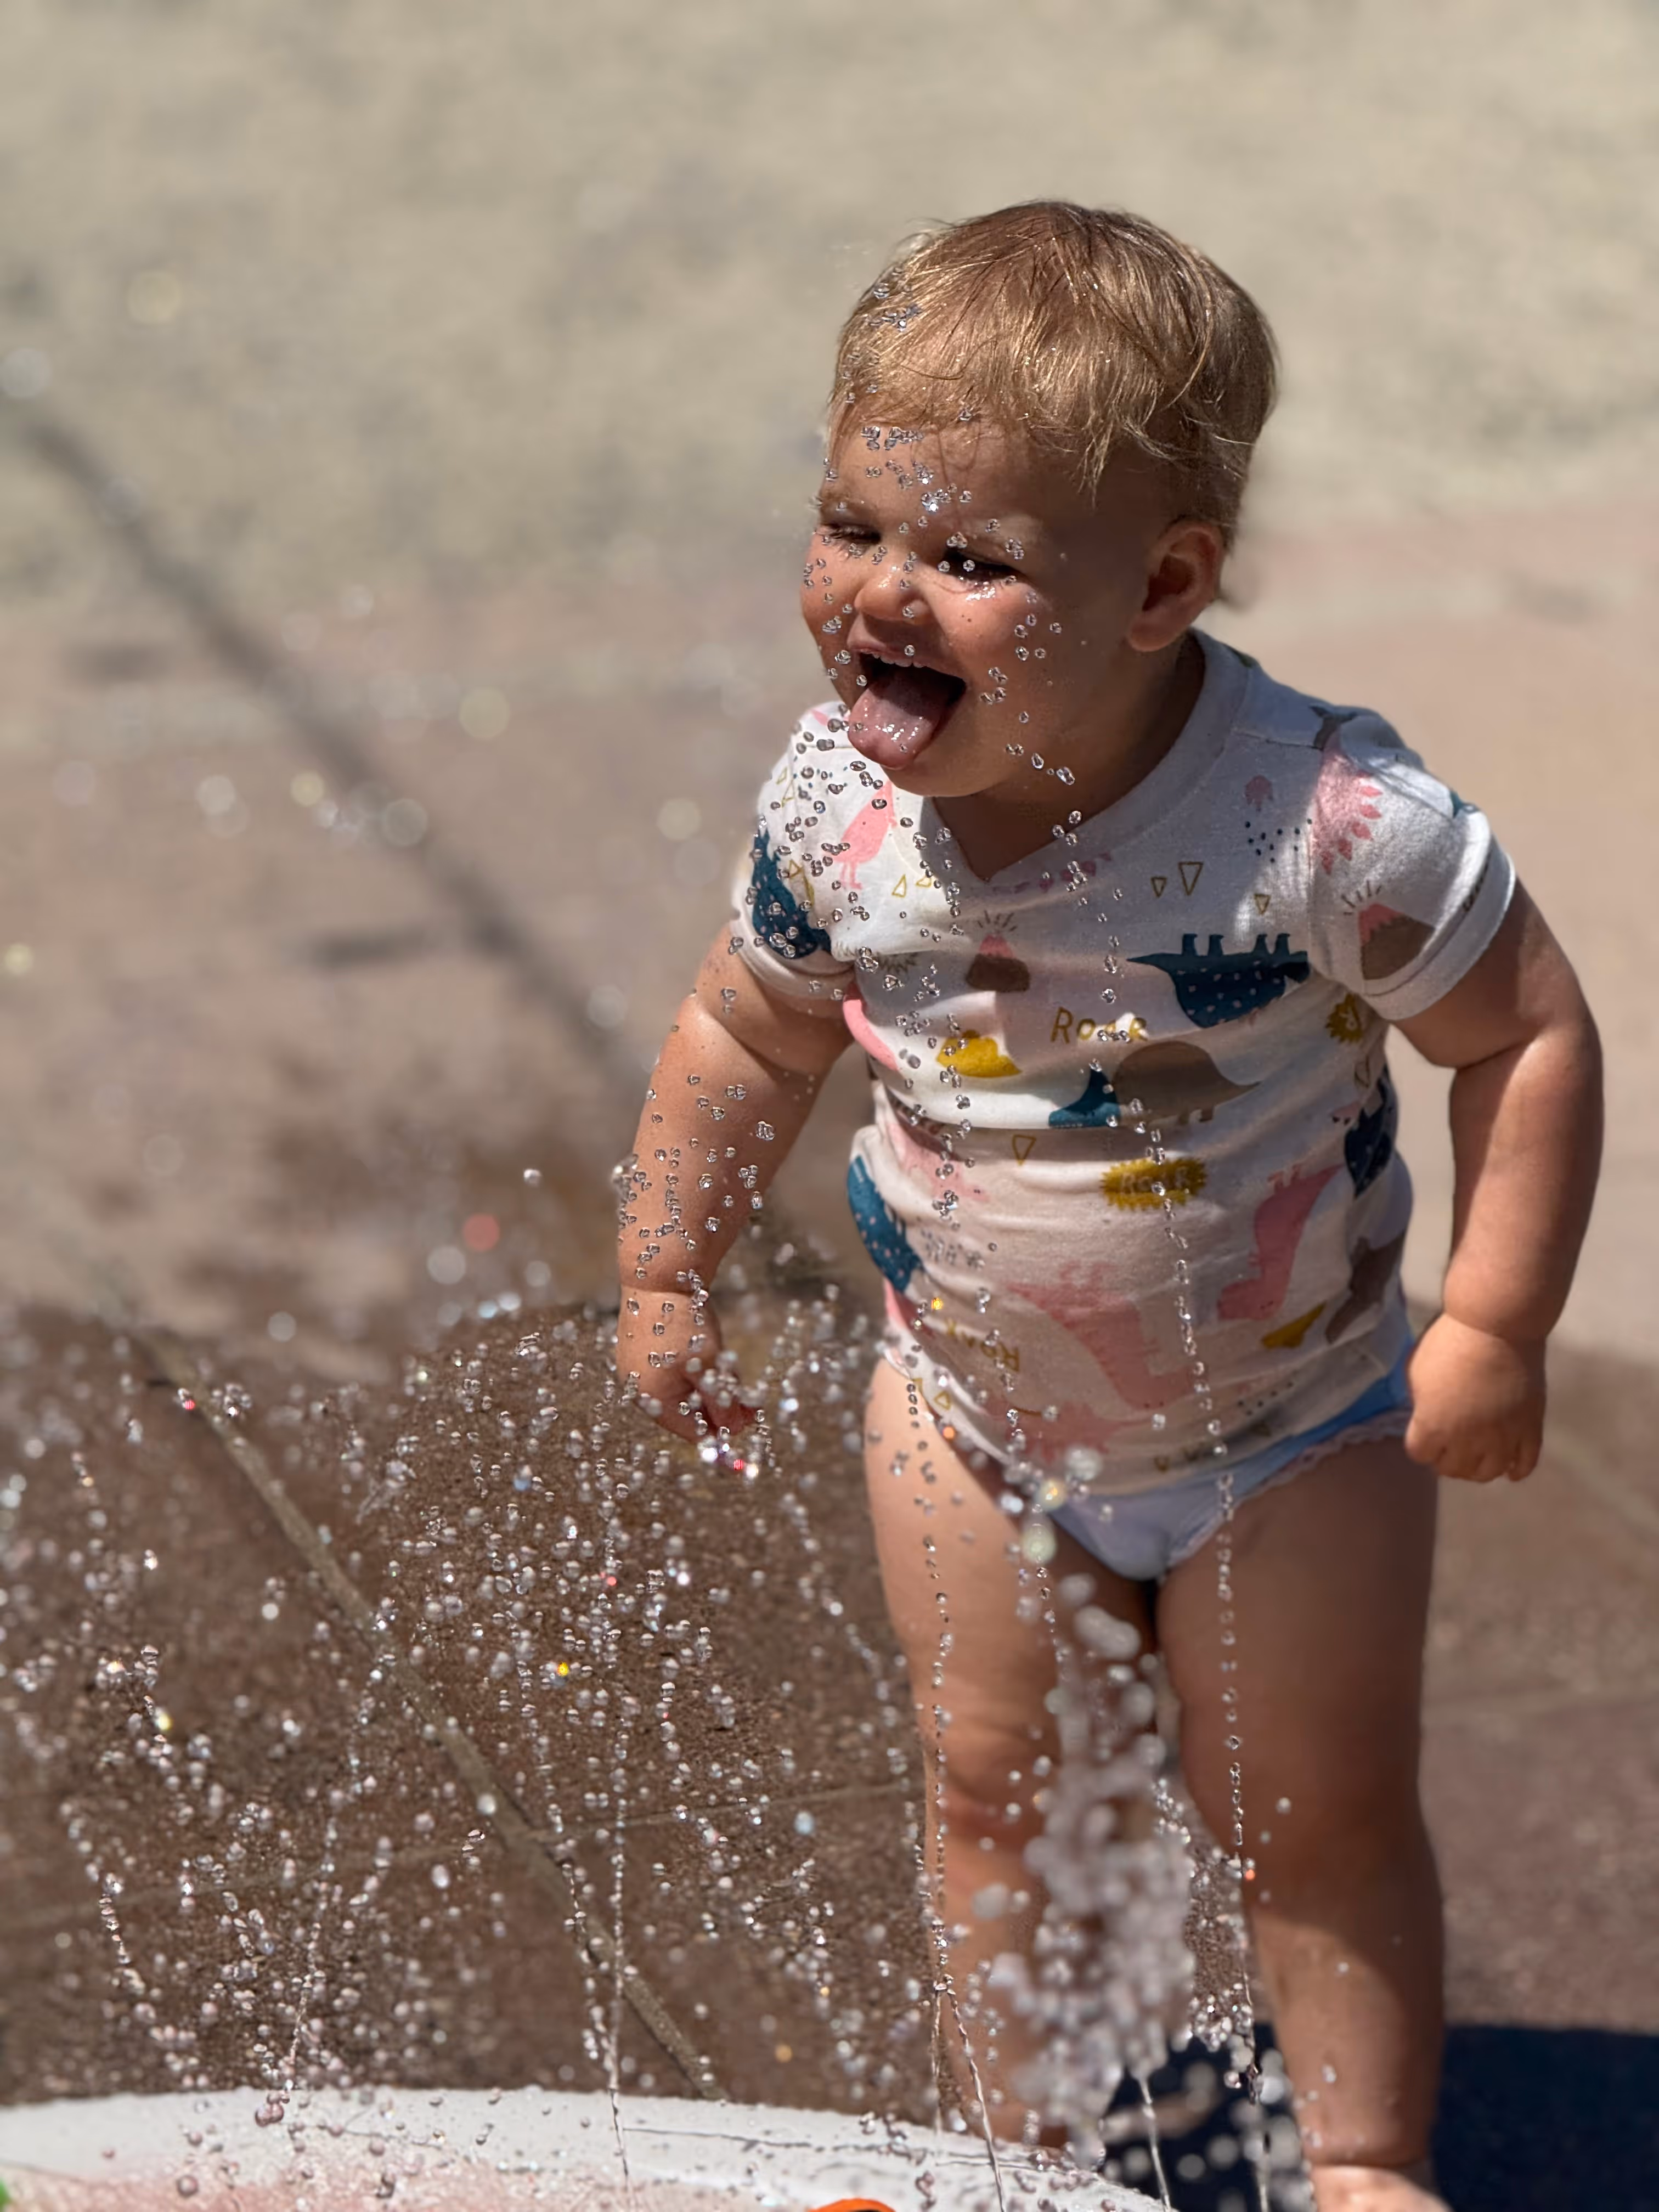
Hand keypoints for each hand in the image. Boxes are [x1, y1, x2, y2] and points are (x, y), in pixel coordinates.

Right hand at [613, 1286, 757, 1446]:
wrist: (661, 1276)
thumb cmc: (685, 1323)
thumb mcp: (711, 1367)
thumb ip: (722, 1402)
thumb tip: (735, 1430)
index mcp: (652, 1399)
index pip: (693, 1432)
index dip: (723, 1429)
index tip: (750, 1419)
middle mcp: (640, 1389)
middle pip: (687, 1414)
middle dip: (719, 1409)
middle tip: (750, 1402)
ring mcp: (637, 1370)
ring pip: (682, 1392)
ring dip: (709, 1389)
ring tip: (731, 1374)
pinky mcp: (641, 1352)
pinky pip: (672, 1374)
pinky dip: (694, 1372)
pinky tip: (709, 1357)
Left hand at [1404, 1313, 1545, 1483]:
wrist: (1496, 1326)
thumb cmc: (1449, 1343)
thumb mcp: (1416, 1371)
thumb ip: (1419, 1403)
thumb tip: (1426, 1417)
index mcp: (1433, 1427)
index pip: (1421, 1456)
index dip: (1422, 1446)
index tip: (1425, 1435)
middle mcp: (1467, 1441)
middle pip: (1454, 1469)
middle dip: (1447, 1460)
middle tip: (1450, 1447)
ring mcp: (1502, 1438)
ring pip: (1489, 1473)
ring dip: (1479, 1469)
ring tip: (1477, 1457)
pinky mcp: (1530, 1428)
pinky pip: (1525, 1463)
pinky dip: (1517, 1470)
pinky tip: (1510, 1469)